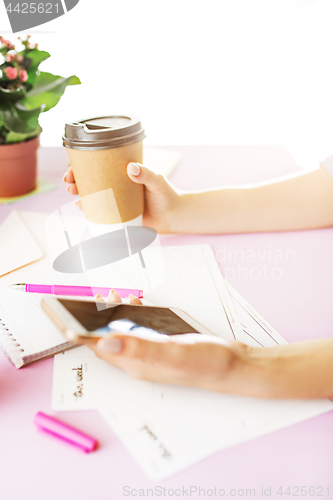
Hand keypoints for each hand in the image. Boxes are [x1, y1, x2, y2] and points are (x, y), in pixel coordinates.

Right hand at [63, 162, 183, 233]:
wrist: (174, 216)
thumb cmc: (167, 195)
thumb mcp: (157, 181)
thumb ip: (146, 174)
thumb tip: (131, 168)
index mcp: (124, 172)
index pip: (101, 164)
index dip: (84, 164)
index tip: (74, 166)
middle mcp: (118, 184)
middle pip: (92, 179)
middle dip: (77, 180)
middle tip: (69, 182)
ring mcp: (117, 199)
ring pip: (93, 195)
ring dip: (80, 194)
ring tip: (73, 195)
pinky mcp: (119, 214)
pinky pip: (100, 211)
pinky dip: (89, 210)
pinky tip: (81, 208)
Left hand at [76, 289, 249, 393]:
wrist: (235, 366)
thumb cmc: (208, 363)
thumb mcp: (174, 355)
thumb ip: (140, 349)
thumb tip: (103, 341)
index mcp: (135, 363)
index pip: (96, 346)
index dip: (77, 330)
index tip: (60, 312)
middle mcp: (138, 360)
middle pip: (103, 338)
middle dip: (91, 317)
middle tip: (87, 294)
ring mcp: (149, 353)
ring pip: (119, 332)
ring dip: (110, 313)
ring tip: (109, 294)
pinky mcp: (160, 345)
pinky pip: (137, 329)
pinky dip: (130, 314)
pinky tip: (135, 302)